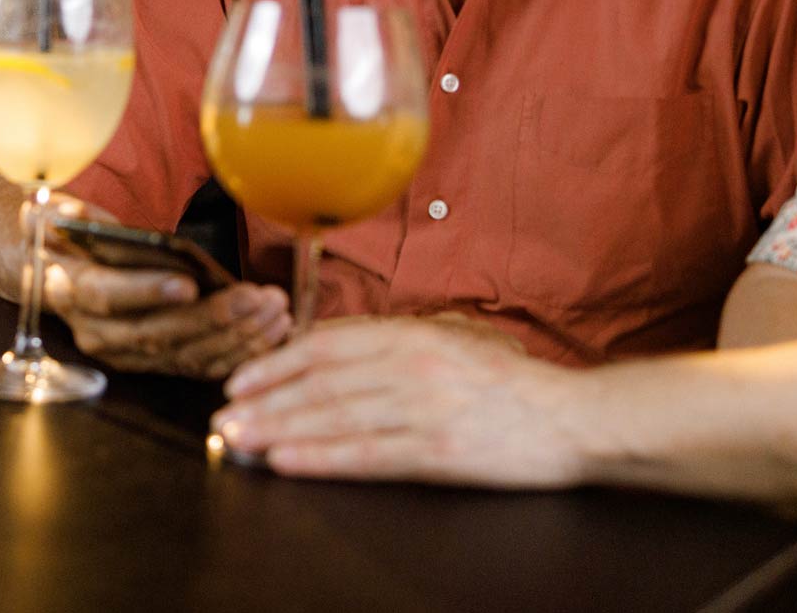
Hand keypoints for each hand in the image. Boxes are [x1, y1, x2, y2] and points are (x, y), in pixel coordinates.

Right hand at [41, 198, 290, 381]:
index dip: (148, 292)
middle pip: (157, 333)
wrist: (51, 271)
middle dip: (212, 318)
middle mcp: (98, 332)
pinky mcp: (154, 362)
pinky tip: (271, 331)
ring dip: (235, 336)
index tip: (189, 284)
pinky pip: (199, 365)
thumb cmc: (66, 238)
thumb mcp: (54, 216)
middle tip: (256, 298)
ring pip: (185, 354)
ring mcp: (127, 353)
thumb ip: (66, 217)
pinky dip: (237, 352)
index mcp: (71, 292)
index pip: (107, 297)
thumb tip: (77, 218)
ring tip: (273, 310)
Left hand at [212, 316, 586, 487]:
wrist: (575, 419)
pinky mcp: (439, 452)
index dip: (276, 362)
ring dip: (278, 428)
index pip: (326, 344)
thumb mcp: (450, 341)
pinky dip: (321, 458)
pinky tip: (287, 462)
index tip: (239, 378)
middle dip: (264, 400)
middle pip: (320, 382)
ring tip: (239, 439)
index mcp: (411, 334)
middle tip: (222, 415)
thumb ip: (395, 340)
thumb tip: (334, 345)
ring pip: (334, 416)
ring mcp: (423, 408)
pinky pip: (367, 455)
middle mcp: (410, 365)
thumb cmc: (510, 384)